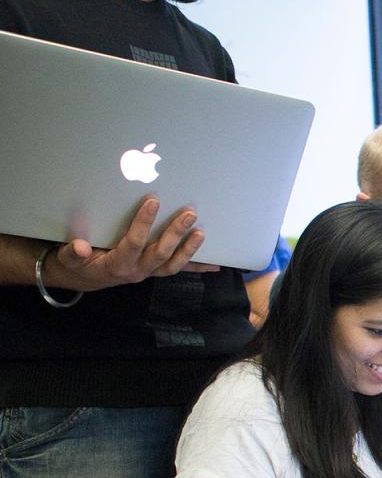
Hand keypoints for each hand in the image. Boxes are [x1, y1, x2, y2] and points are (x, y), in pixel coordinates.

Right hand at [44, 197, 217, 291]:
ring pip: (173, 264)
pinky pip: (179, 270)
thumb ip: (72, 252)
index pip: (134, 242)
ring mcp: (149, 271)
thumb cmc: (78, 261)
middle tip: (189, 213)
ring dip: (190, 249)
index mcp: (117, 264)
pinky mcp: (156, 270)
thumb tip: (80, 247)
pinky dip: (198, 267)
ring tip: (201, 231)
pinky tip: (216, 265)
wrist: (87, 276)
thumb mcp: (69, 257)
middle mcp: (137, 270)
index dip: (143, 223)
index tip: (153, 201)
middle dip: (175, 233)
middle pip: (160, 253)